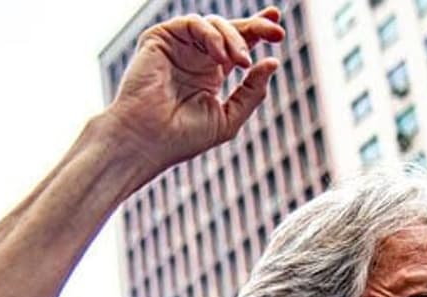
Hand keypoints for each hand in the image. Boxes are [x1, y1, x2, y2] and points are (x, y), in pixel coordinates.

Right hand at [103, 8, 285, 172]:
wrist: (147, 141)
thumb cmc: (182, 138)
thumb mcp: (229, 118)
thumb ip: (252, 92)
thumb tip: (273, 62)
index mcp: (210, 74)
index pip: (237, 46)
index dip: (258, 34)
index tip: (279, 31)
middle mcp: (194, 58)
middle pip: (230, 30)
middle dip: (256, 27)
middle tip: (277, 34)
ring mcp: (178, 47)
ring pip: (214, 25)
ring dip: (235, 39)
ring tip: (242, 62)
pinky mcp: (160, 39)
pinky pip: (193, 24)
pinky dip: (212, 36)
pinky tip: (221, 57)